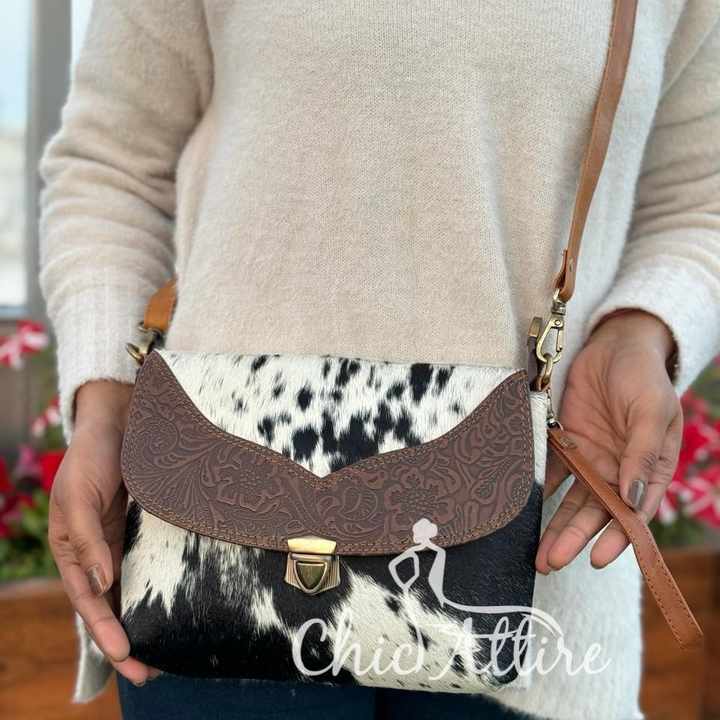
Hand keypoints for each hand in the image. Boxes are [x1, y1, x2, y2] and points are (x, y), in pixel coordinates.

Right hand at [48, 380, 157, 685]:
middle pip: (111, 605)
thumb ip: (87, 538)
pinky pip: (152, 564)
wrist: (120, 421)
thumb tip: (104, 583)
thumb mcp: (79, 494)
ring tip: (166, 651)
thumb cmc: (92, 456)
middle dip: (125, 640)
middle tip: (149, 672)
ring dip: (144, 619)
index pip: (88, 602)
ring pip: (132, 590)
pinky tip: (176, 604)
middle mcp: (97, 552)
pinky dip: (159, 587)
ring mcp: (122, 541)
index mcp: (72, 550)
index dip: (105, 632)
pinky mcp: (146, 528)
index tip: (127, 657)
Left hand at [536, 310, 681, 572]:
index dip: (615, 538)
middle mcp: (619, 471)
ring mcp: (592, 459)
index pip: (633, 512)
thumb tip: (633, 501)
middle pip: (596, 512)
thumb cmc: (643, 377)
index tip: (594, 559)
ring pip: (572, 500)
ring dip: (555, 526)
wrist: (614, 345)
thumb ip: (641, 455)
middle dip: (574, 539)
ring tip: (537, 553)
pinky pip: (551, 471)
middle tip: (551, 562)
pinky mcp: (567, 444)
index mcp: (649, 470)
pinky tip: (522, 510)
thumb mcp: (651, 412)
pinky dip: (538, 490)